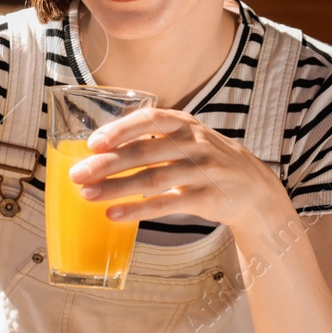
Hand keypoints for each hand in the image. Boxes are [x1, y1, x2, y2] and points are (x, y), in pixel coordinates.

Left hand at [68, 106, 287, 234]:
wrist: (253, 188)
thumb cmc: (207, 161)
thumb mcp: (187, 139)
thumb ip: (152, 138)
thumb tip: (100, 148)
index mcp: (185, 125)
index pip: (150, 119)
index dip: (120, 129)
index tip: (93, 142)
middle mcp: (194, 144)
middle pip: (144, 151)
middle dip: (107, 163)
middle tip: (77, 174)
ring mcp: (202, 171)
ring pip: (151, 179)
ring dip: (116, 187)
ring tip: (88, 194)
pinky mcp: (205, 198)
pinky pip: (165, 204)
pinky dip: (136, 210)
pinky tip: (113, 213)